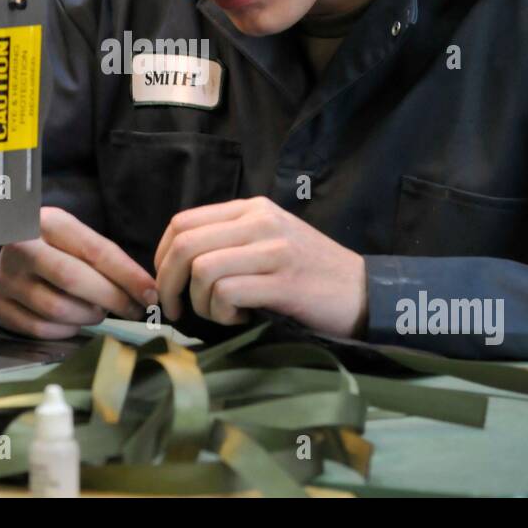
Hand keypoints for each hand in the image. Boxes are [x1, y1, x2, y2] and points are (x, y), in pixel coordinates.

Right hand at [0, 206, 157, 338]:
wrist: (9, 248)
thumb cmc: (55, 246)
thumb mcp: (77, 239)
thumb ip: (106, 260)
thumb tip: (146, 292)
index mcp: (47, 221)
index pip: (94, 250)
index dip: (127, 275)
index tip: (150, 293)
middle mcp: (20, 246)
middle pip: (73, 279)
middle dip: (111, 298)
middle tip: (132, 309)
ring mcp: (3, 276)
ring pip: (56, 308)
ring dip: (88, 315)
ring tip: (98, 311)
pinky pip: (38, 328)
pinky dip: (65, 330)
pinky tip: (75, 321)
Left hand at [154, 196, 367, 337]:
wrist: (366, 293)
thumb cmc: (310, 275)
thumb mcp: (269, 241)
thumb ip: (229, 241)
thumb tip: (175, 265)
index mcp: (251, 209)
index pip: (182, 223)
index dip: (161, 258)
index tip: (166, 286)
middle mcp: (260, 222)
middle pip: (185, 245)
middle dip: (168, 284)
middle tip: (175, 310)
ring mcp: (274, 250)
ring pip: (202, 270)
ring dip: (200, 303)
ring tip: (221, 314)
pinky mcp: (284, 281)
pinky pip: (228, 293)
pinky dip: (223, 314)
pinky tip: (241, 318)